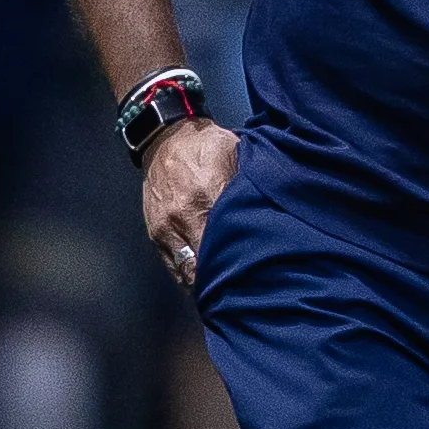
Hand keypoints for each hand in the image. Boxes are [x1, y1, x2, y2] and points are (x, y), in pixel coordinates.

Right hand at [144, 118, 241, 288]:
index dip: (241, 265)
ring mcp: (166, 226)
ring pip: (186, 271)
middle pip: (204, 265)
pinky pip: (172, 264)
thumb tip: (273, 213)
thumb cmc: (205, 145)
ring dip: (204, 282)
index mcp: (208, 195)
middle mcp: (184, 215)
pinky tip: (204, 280)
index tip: (256, 278)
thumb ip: (250, 186)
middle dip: (223, 281)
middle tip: (243, 291)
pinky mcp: (155, 232)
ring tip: (224, 290)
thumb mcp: (237, 156)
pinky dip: (188, 274)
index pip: (226, 243)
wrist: (164, 137)